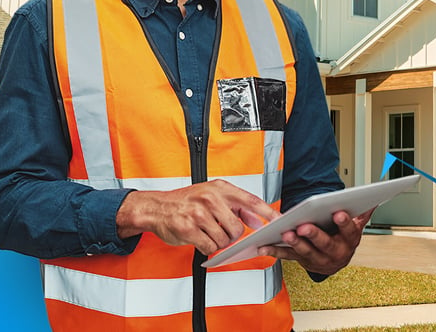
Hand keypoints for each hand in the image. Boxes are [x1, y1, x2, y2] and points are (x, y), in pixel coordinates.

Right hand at [116, 179, 279, 254]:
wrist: (157, 207)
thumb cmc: (186, 202)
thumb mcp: (212, 196)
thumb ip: (237, 207)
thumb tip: (257, 221)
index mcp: (220, 188)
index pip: (251, 201)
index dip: (267, 212)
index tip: (279, 221)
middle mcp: (210, 198)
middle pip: (237, 228)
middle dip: (232, 235)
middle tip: (221, 231)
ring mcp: (199, 214)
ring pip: (223, 240)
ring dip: (217, 242)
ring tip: (207, 232)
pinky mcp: (188, 229)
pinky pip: (209, 247)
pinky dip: (206, 247)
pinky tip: (199, 238)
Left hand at [257, 208, 373, 275]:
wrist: (335, 261)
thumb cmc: (343, 239)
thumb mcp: (355, 227)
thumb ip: (362, 213)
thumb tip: (373, 200)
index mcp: (349, 241)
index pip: (349, 231)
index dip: (344, 223)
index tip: (338, 213)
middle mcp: (335, 253)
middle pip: (325, 244)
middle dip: (314, 235)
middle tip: (304, 225)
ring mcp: (317, 259)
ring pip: (306, 252)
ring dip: (295, 243)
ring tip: (286, 233)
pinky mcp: (301, 261)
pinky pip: (287, 256)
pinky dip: (275, 251)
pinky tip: (264, 246)